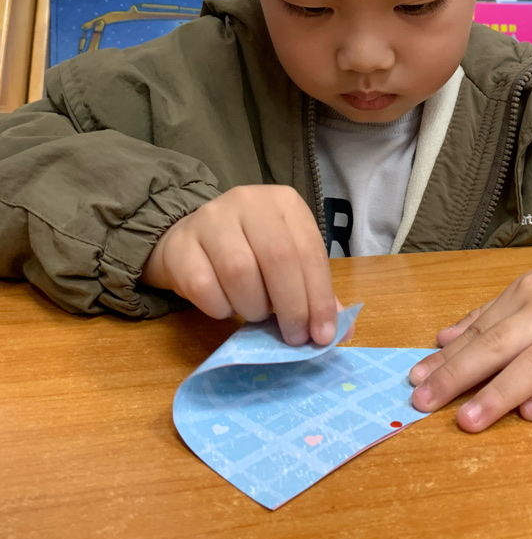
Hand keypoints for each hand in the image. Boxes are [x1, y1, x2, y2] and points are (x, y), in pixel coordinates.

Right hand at [141, 184, 340, 345]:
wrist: (187, 239)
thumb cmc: (249, 251)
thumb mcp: (286, 261)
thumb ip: (313, 291)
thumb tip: (342, 332)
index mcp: (283, 202)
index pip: (309, 250)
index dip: (319, 297)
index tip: (323, 334)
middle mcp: (248, 201)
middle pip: (278, 258)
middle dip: (292, 307)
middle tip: (294, 337)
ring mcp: (210, 219)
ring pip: (240, 272)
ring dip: (254, 307)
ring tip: (255, 314)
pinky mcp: (180, 245)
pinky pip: (204, 287)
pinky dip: (221, 308)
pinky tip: (226, 306)